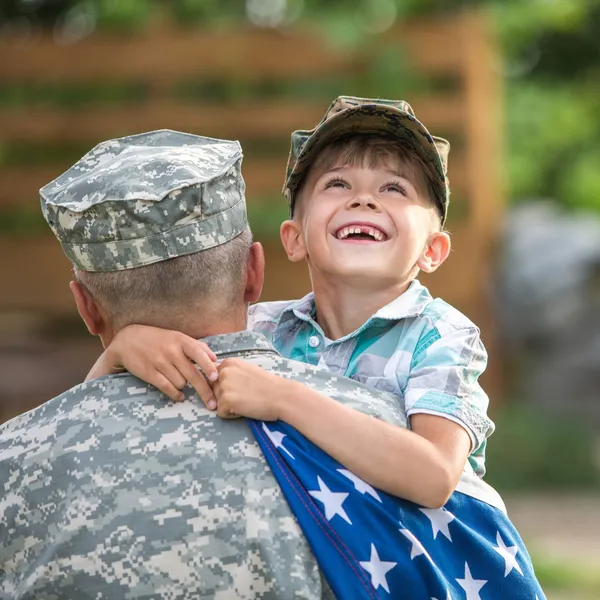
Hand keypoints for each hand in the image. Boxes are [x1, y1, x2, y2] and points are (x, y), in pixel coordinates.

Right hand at [102, 324, 218, 405]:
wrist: (128, 340)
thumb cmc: (159, 339)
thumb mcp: (177, 337)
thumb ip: (197, 346)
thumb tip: (215, 359)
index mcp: (181, 340)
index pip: (199, 353)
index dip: (208, 367)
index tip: (215, 378)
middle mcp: (171, 351)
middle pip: (192, 375)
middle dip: (205, 391)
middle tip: (213, 404)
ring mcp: (159, 362)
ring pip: (181, 383)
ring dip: (184, 386)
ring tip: (180, 381)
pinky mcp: (149, 373)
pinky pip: (167, 387)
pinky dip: (175, 394)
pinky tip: (179, 396)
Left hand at [213, 359, 288, 420]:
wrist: (282, 396)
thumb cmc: (268, 385)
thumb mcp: (247, 370)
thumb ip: (232, 373)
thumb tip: (219, 379)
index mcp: (229, 363)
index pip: (215, 378)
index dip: (228, 386)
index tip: (243, 387)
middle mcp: (223, 372)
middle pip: (215, 390)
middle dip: (227, 396)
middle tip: (246, 395)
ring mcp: (224, 386)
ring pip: (217, 402)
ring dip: (229, 405)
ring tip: (247, 401)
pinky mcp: (225, 401)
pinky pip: (221, 413)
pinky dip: (232, 415)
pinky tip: (245, 409)